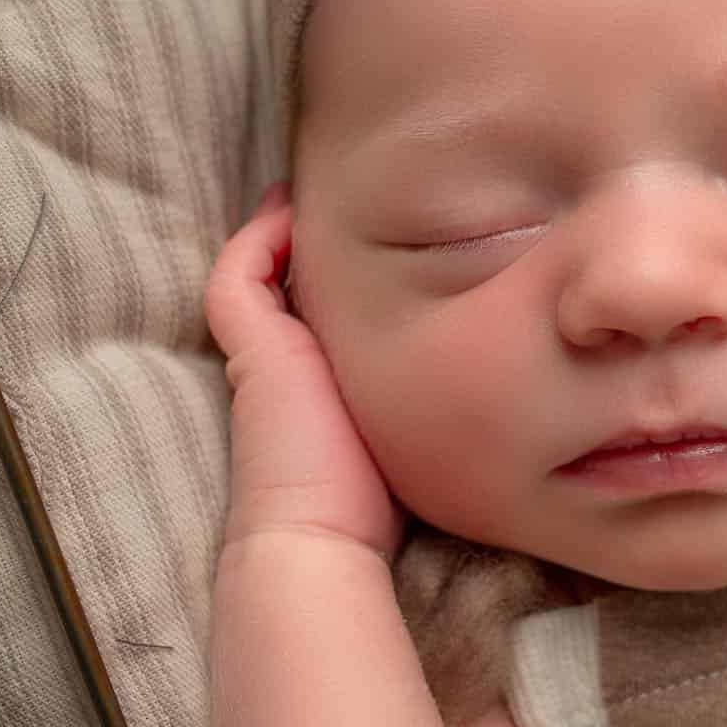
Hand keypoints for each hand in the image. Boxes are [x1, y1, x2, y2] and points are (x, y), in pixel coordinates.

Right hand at [204, 182, 404, 560]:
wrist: (319, 535)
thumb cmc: (377, 499)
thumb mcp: (413, 424)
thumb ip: (430, 389)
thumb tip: (488, 365)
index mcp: (322, 380)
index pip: (326, 311)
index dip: (344, 276)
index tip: (378, 238)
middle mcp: (289, 360)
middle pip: (295, 284)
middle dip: (315, 244)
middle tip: (345, 199)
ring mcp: (262, 351)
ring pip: (258, 270)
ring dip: (284, 230)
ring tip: (310, 190)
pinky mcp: (249, 346)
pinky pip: (238, 275)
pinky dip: (258, 239)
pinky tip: (288, 212)